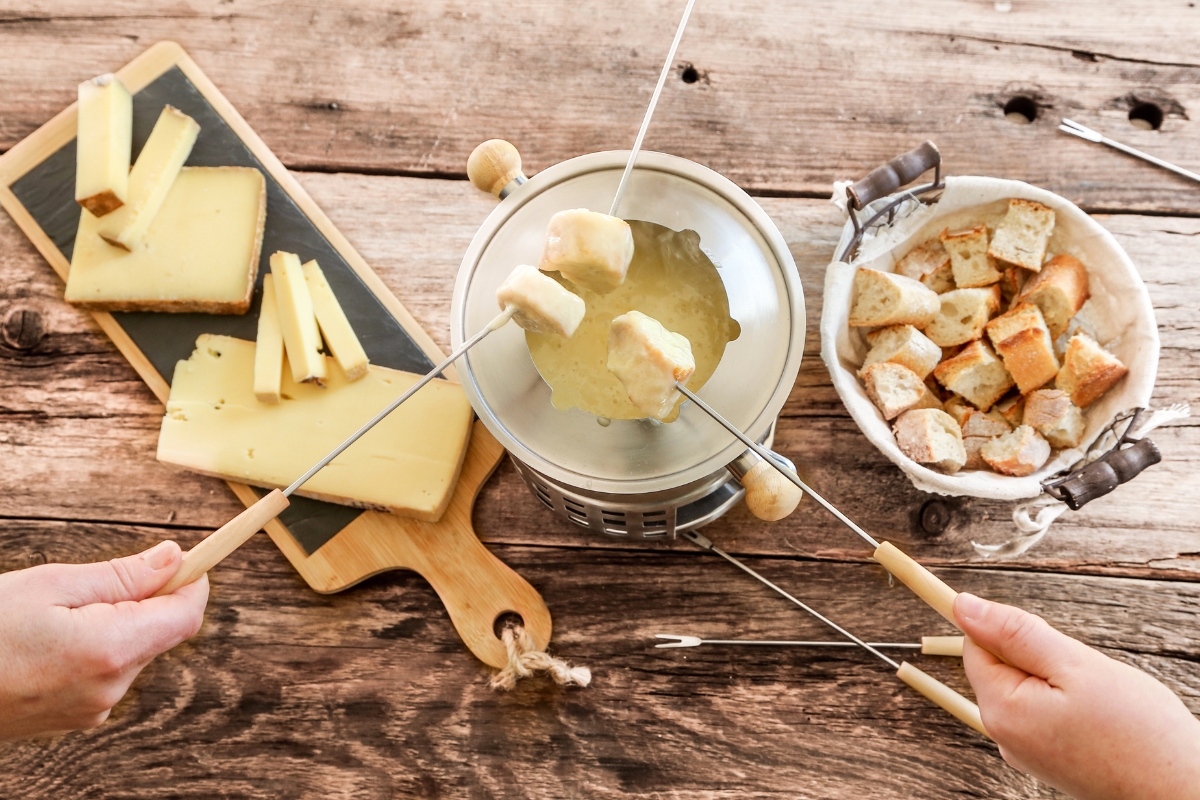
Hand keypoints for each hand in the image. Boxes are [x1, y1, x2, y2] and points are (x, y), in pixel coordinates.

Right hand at [0, 541, 207, 739]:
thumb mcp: (49, 585)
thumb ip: (120, 575)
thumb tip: (174, 559)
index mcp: (110, 650)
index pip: (187, 615)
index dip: (193, 581)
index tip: (190, 557)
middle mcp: (110, 688)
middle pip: (162, 632)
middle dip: (148, 600)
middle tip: (103, 580)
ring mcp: (93, 709)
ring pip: (134, 651)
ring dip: (118, 624)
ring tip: (60, 614)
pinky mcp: (77, 719)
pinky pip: (107, 673)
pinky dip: (97, 648)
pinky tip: (51, 641)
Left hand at [955, 592, 1199, 799]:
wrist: (1182, 791)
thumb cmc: (1139, 733)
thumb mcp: (1075, 665)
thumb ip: (1015, 633)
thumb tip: (963, 606)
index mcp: (1001, 710)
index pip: (976, 646)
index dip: (1011, 630)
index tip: (1047, 638)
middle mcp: (1004, 735)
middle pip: (1001, 667)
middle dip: (1039, 657)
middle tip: (1083, 675)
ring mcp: (1026, 751)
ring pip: (1026, 687)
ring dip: (1057, 679)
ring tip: (1097, 699)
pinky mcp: (1049, 758)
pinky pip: (1044, 712)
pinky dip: (1067, 703)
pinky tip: (1099, 717)